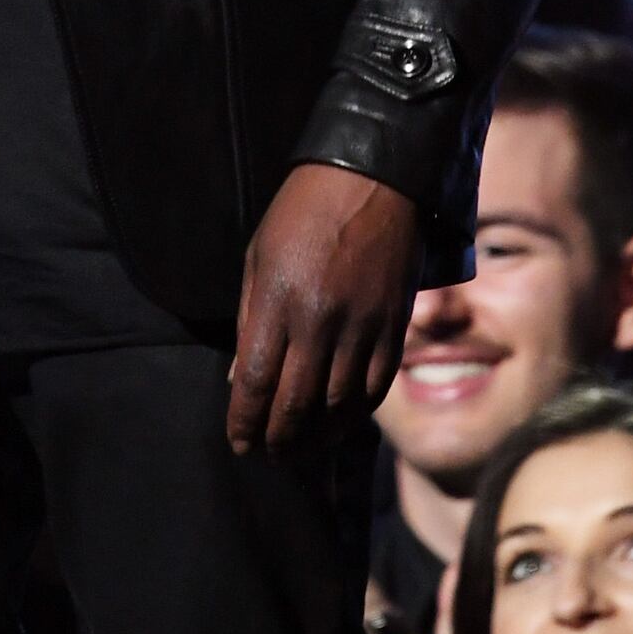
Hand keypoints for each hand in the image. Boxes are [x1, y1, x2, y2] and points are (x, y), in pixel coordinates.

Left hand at [228, 162, 419, 454]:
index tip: (239, 443)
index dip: (244, 422)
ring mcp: (362, 327)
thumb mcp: (258, 256)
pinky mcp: (394, 326)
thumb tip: (239, 381)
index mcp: (279, 301)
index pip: (255, 383)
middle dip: (277, 439)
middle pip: (295, 404)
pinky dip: (354, 416)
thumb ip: (250, 320)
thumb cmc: (304, 211)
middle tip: (267, 455)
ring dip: (315, 438)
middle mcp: (320, 321)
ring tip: (299, 450)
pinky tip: (339, 425)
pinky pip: (374, 388)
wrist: (377, 177)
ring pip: (337, 406)